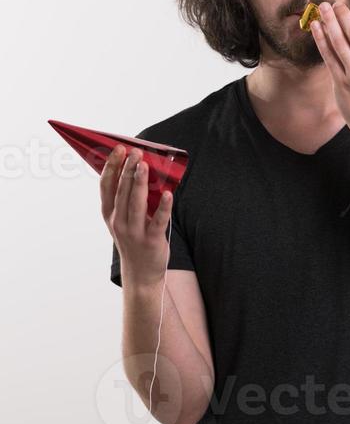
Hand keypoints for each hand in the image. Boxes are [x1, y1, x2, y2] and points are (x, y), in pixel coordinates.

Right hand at [100, 144, 172, 286]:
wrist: (140, 274)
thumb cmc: (133, 240)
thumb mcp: (123, 220)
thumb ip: (126, 199)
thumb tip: (138, 170)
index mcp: (110, 214)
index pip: (106, 186)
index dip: (111, 167)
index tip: (117, 149)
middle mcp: (118, 222)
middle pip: (122, 191)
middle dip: (127, 169)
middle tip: (134, 151)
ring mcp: (134, 232)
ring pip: (136, 203)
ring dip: (140, 182)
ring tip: (144, 165)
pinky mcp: (151, 240)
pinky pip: (158, 221)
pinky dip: (164, 207)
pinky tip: (169, 194)